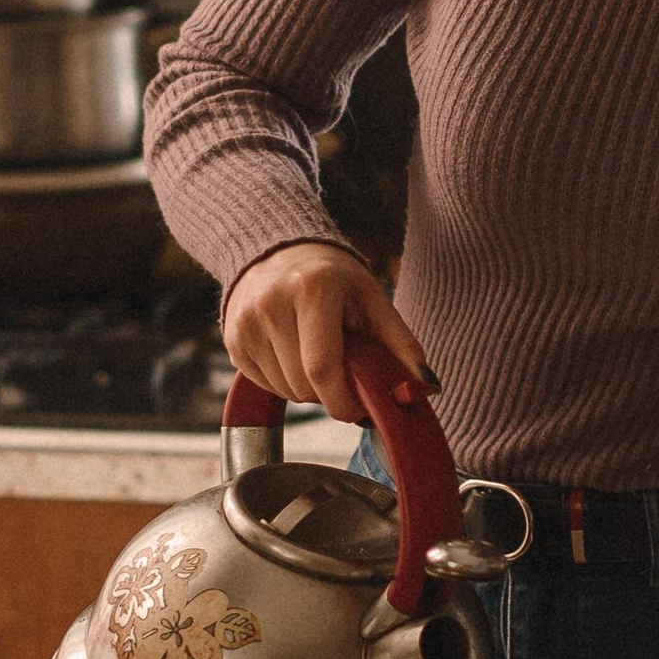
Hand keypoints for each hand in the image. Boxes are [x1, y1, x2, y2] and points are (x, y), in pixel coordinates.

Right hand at [221, 242, 426, 421]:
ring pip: (285, 391)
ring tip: (316, 354)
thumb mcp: (373, 299)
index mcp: (312, 289)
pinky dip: (285, 382)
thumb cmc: (334, 279)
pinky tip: (293, 354)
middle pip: (304, 386)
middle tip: (343, 368)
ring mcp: (245, 323)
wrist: (279, 250)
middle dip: (329, 392)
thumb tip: (426, 387)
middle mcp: (271, 304)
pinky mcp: (232, 340)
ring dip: (308, 388)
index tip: (359, 408)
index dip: (344, 402)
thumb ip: (401, 344)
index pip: (323, 369)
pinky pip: (266, 386)